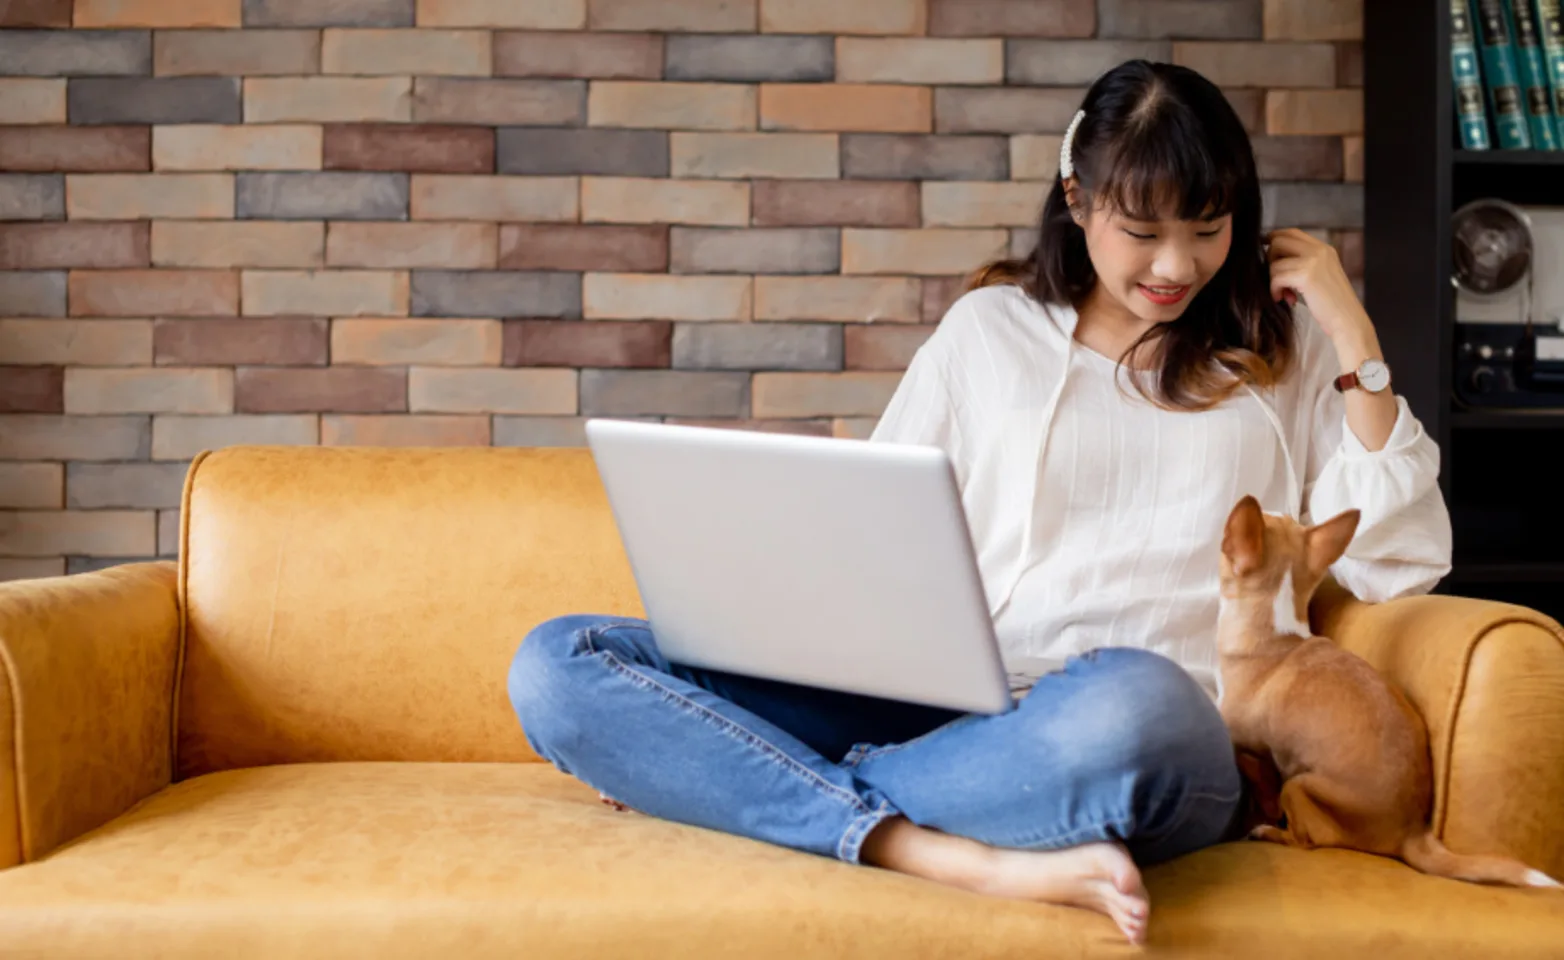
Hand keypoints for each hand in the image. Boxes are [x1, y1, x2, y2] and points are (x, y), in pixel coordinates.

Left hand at [1265, 228, 1374, 352]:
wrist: (1348, 320)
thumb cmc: (1332, 304)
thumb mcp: (1320, 276)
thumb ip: (1303, 263)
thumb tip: (1273, 258)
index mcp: (1324, 249)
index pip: (1292, 232)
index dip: (1273, 239)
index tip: (1264, 252)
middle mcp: (1320, 250)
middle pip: (1279, 241)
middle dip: (1270, 260)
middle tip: (1277, 279)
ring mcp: (1314, 261)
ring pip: (1275, 262)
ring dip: (1273, 280)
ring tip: (1284, 294)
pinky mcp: (1306, 276)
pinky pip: (1276, 277)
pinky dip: (1275, 289)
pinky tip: (1283, 299)